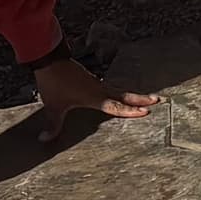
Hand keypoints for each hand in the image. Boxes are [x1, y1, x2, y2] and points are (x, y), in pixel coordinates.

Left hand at [30, 54, 154, 125]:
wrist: (50, 59)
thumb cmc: (54, 83)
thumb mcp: (53, 106)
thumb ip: (53, 124)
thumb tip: (44, 139)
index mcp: (95, 97)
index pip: (117, 106)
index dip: (131, 111)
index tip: (147, 111)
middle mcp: (99, 89)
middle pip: (124, 95)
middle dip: (140, 99)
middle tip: (156, 99)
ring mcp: (95, 82)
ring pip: (118, 89)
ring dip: (130, 94)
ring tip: (142, 97)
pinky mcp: (90, 79)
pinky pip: (108, 87)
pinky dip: (117, 91)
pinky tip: (116, 93)